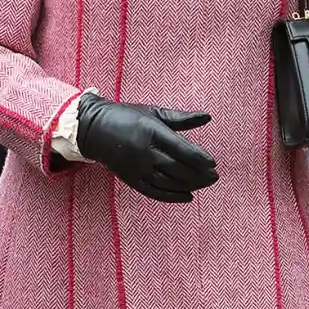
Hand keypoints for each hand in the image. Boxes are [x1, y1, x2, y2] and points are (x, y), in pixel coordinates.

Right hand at [76, 96, 217, 203]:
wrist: (93, 129)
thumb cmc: (127, 116)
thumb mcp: (153, 112)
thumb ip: (181, 118)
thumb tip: (207, 117)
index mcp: (151, 132)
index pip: (181, 149)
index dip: (199, 158)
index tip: (213, 163)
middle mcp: (144, 152)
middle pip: (178, 168)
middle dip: (199, 174)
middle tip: (215, 176)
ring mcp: (137, 168)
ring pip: (168, 182)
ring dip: (190, 185)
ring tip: (205, 184)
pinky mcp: (130, 180)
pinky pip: (154, 192)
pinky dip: (172, 196)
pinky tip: (188, 196)